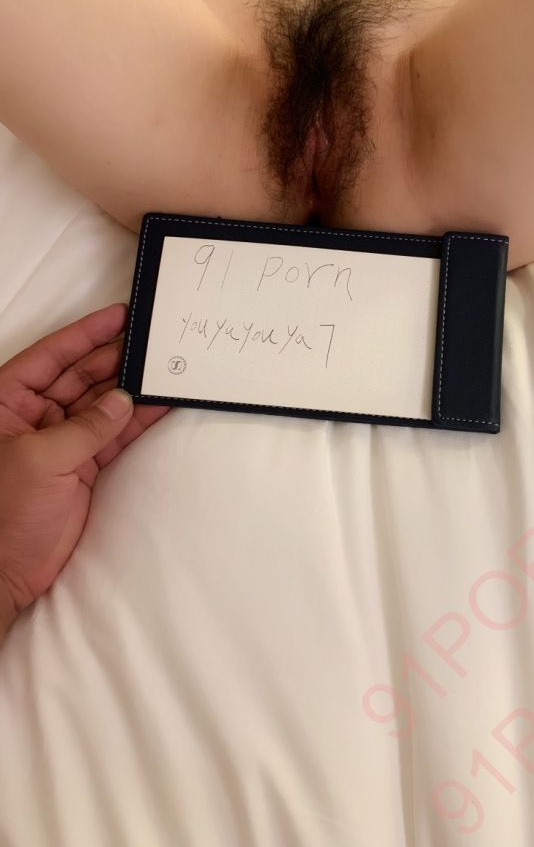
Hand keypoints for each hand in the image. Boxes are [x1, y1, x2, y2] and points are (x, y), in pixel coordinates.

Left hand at [0, 303, 168, 639]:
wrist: (5, 571)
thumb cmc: (4, 511)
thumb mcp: (41, 458)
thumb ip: (86, 426)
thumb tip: (124, 400)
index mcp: (6, 401)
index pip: (51, 356)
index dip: (85, 334)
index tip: (118, 315)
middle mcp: (32, 415)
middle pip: (79, 376)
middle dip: (114, 359)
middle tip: (151, 344)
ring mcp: (59, 440)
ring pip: (100, 404)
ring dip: (130, 389)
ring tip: (163, 369)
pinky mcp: (81, 466)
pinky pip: (112, 435)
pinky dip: (135, 422)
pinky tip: (158, 405)